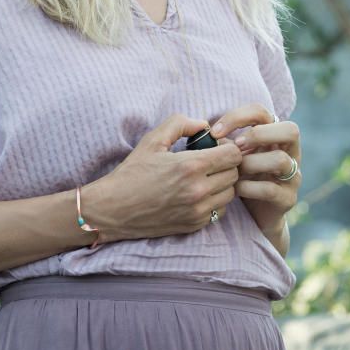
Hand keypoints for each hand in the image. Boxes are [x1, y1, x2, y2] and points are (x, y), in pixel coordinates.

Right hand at [84, 113, 243, 243]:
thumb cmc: (132, 172)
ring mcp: (198, 211)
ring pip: (230, 193)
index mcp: (191, 166)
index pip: (233, 154)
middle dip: (225, 164)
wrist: (114, 209)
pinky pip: (219, 210)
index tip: (215, 147)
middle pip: (235, 173)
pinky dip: (213, 201)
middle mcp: (199, 190)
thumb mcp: (152, 140)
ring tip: (204, 178)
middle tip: (209, 161)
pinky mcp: (195, 225)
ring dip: (222, 183)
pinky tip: (196, 194)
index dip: (227, 147)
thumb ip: (180, 124)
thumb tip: (204, 124)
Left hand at [206, 103, 301, 237]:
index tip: (214, 132)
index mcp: (274, 136)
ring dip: (251, 163)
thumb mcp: (231, 156)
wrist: (254, 215)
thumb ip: (223, 142)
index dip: (238, 117)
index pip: (262, 112)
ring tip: (235, 172)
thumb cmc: (240, 177)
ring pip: (280, 160)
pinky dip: (249, 187)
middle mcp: (289, 153)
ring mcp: (292, 176)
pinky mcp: (287, 198)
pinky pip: (270, 189)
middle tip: (236, 146)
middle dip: (259, 135)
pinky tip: (236, 190)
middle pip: (291, 130)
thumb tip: (204, 131)